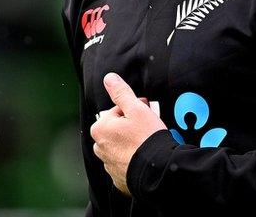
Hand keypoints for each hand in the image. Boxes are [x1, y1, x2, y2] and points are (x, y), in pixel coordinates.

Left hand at [90, 72, 166, 195]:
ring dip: (131, 143)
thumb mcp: (136, 109)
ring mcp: (108, 164)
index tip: (145, 113)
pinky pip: (125, 164)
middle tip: (147, 128)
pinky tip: (144, 156)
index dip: (134, 110)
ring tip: (147, 143)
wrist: (156, 169)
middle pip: (117, 129)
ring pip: (120, 146)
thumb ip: (121, 92)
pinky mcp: (118, 178)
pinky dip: (133, 159)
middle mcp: (99, 147)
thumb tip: (109, 78)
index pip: (117, 112)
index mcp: (100, 128)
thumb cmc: (146, 137)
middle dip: (130, 127)